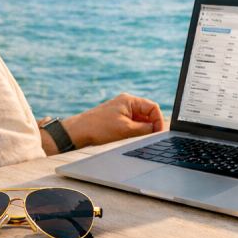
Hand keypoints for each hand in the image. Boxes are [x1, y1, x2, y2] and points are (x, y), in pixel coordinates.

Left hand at [39, 93, 164, 154]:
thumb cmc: (99, 128)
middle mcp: (126, 102)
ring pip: (139, 118)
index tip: (158, 132)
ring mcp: (121, 108)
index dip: (158, 120)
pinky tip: (130, 136)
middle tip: (150, 136)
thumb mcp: (126, 129)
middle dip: (151, 124)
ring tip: (138, 137)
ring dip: (142, 127)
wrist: (78, 131)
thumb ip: (144, 128)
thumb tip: (156, 129)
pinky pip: (131, 121)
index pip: (152, 107)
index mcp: (129, 100)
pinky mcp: (116, 116)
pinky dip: (134, 128)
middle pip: (147, 112)